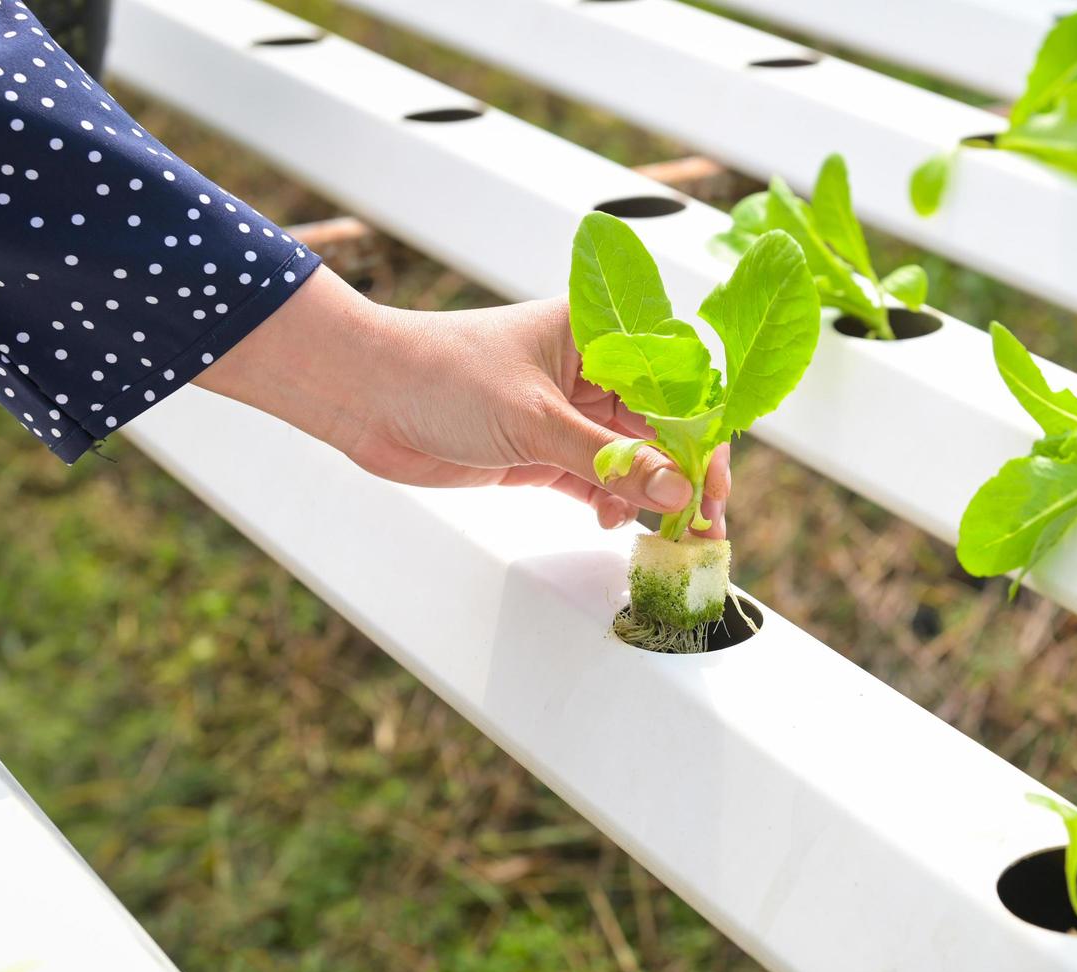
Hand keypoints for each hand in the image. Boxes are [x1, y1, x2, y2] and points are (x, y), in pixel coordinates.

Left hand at [195, 267, 728, 535]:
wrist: (363, 394)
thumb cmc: (439, 371)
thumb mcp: (535, 418)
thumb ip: (609, 460)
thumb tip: (674, 491)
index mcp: (600, 334)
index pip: (677, 381)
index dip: (705, 432)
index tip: (713, 480)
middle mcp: (592, 370)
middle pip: (663, 426)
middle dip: (683, 476)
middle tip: (701, 523)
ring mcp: (568, 411)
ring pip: (633, 458)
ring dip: (649, 496)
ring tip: (661, 533)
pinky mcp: (543, 448)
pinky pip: (598, 479)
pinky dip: (611, 502)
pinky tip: (612, 521)